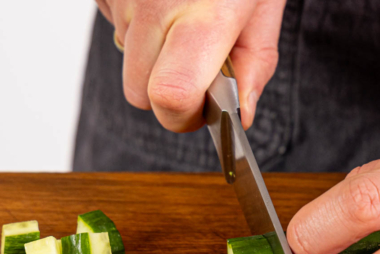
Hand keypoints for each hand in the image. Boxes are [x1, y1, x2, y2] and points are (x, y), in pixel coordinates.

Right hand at [96, 0, 285, 130]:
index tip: (203, 110)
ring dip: (153, 52)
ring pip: (126, 58)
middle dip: (168, 90)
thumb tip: (242, 116)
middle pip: (138, 93)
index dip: (184, 116)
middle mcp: (153, 5)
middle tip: (199, 61)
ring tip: (185, 12)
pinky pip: (114, 23)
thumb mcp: (265, 2)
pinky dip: (138, 23)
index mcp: (203, 17)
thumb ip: (255, 63)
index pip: (169, 98)